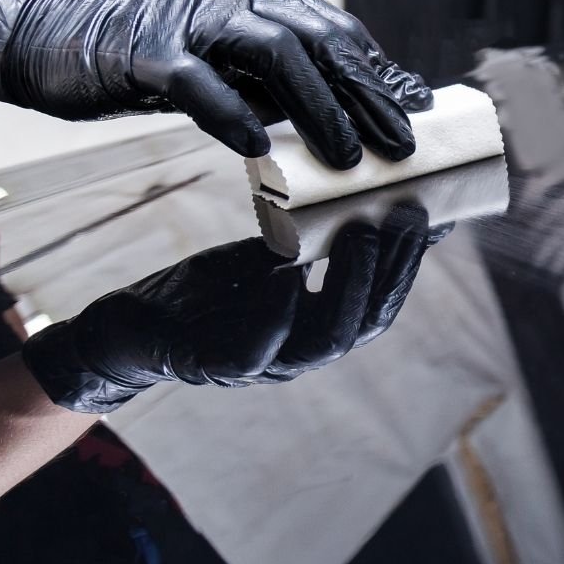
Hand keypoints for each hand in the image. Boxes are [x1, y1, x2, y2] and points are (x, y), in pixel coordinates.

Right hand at [0, 0, 432, 168]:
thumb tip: (343, 111)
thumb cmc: (142, 52)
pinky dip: (234, 114)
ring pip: (276, 55)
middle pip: (320, 41)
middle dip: (368, 94)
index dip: (379, 71)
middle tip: (402, 142)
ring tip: (348, 155)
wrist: (44, 30)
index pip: (336, 30)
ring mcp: (188, 18)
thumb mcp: (222, 58)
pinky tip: (260, 148)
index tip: (418, 108)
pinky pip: (200, 83)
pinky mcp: (144, 51)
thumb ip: (275, 77)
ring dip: (320, 108)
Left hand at [21, 204, 445, 412]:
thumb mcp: (273, 258)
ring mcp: (266, 364)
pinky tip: (289, 275)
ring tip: (359, 231)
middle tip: (404, 214)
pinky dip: (279, 313)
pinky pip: (258, 349)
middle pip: (366, 320)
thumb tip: (368, 196)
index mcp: (320, 325)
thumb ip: (319, 240)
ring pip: (327, 339)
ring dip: (350, 284)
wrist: (137, 326)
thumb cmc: (212, 291)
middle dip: (391, 268)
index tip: (426, 214)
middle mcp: (303, 351)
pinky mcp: (218, 366)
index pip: (382, 302)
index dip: (409, 264)